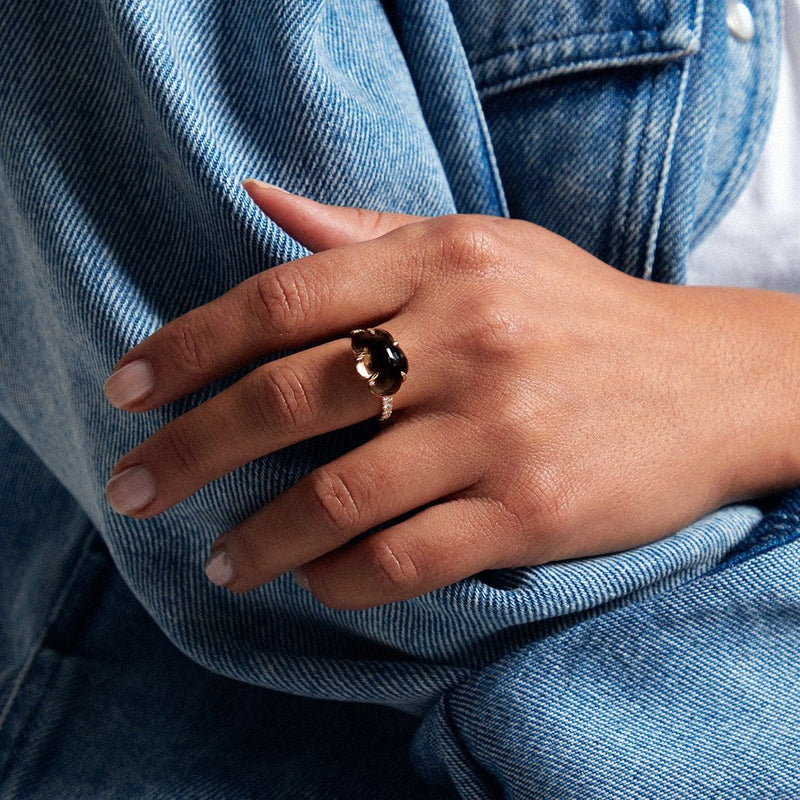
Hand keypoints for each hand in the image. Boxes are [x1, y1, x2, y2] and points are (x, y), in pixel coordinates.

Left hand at [103, 182, 799, 607]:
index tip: (126, 392)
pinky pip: (405, 557)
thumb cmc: (580, 313)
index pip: (277, 300)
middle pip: (284, 399)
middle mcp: (464, 339)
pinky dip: (341, 580)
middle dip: (189, 451)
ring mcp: (498, 428)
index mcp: (439, 263)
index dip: (185, 349)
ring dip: (256, 539)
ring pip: (336, 497)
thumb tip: (261, 202)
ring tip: (217, 561)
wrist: (708, 380)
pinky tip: (314, 582)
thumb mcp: (484, 246)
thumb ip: (367, 229)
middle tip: (134, 490)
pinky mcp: (532, 508)